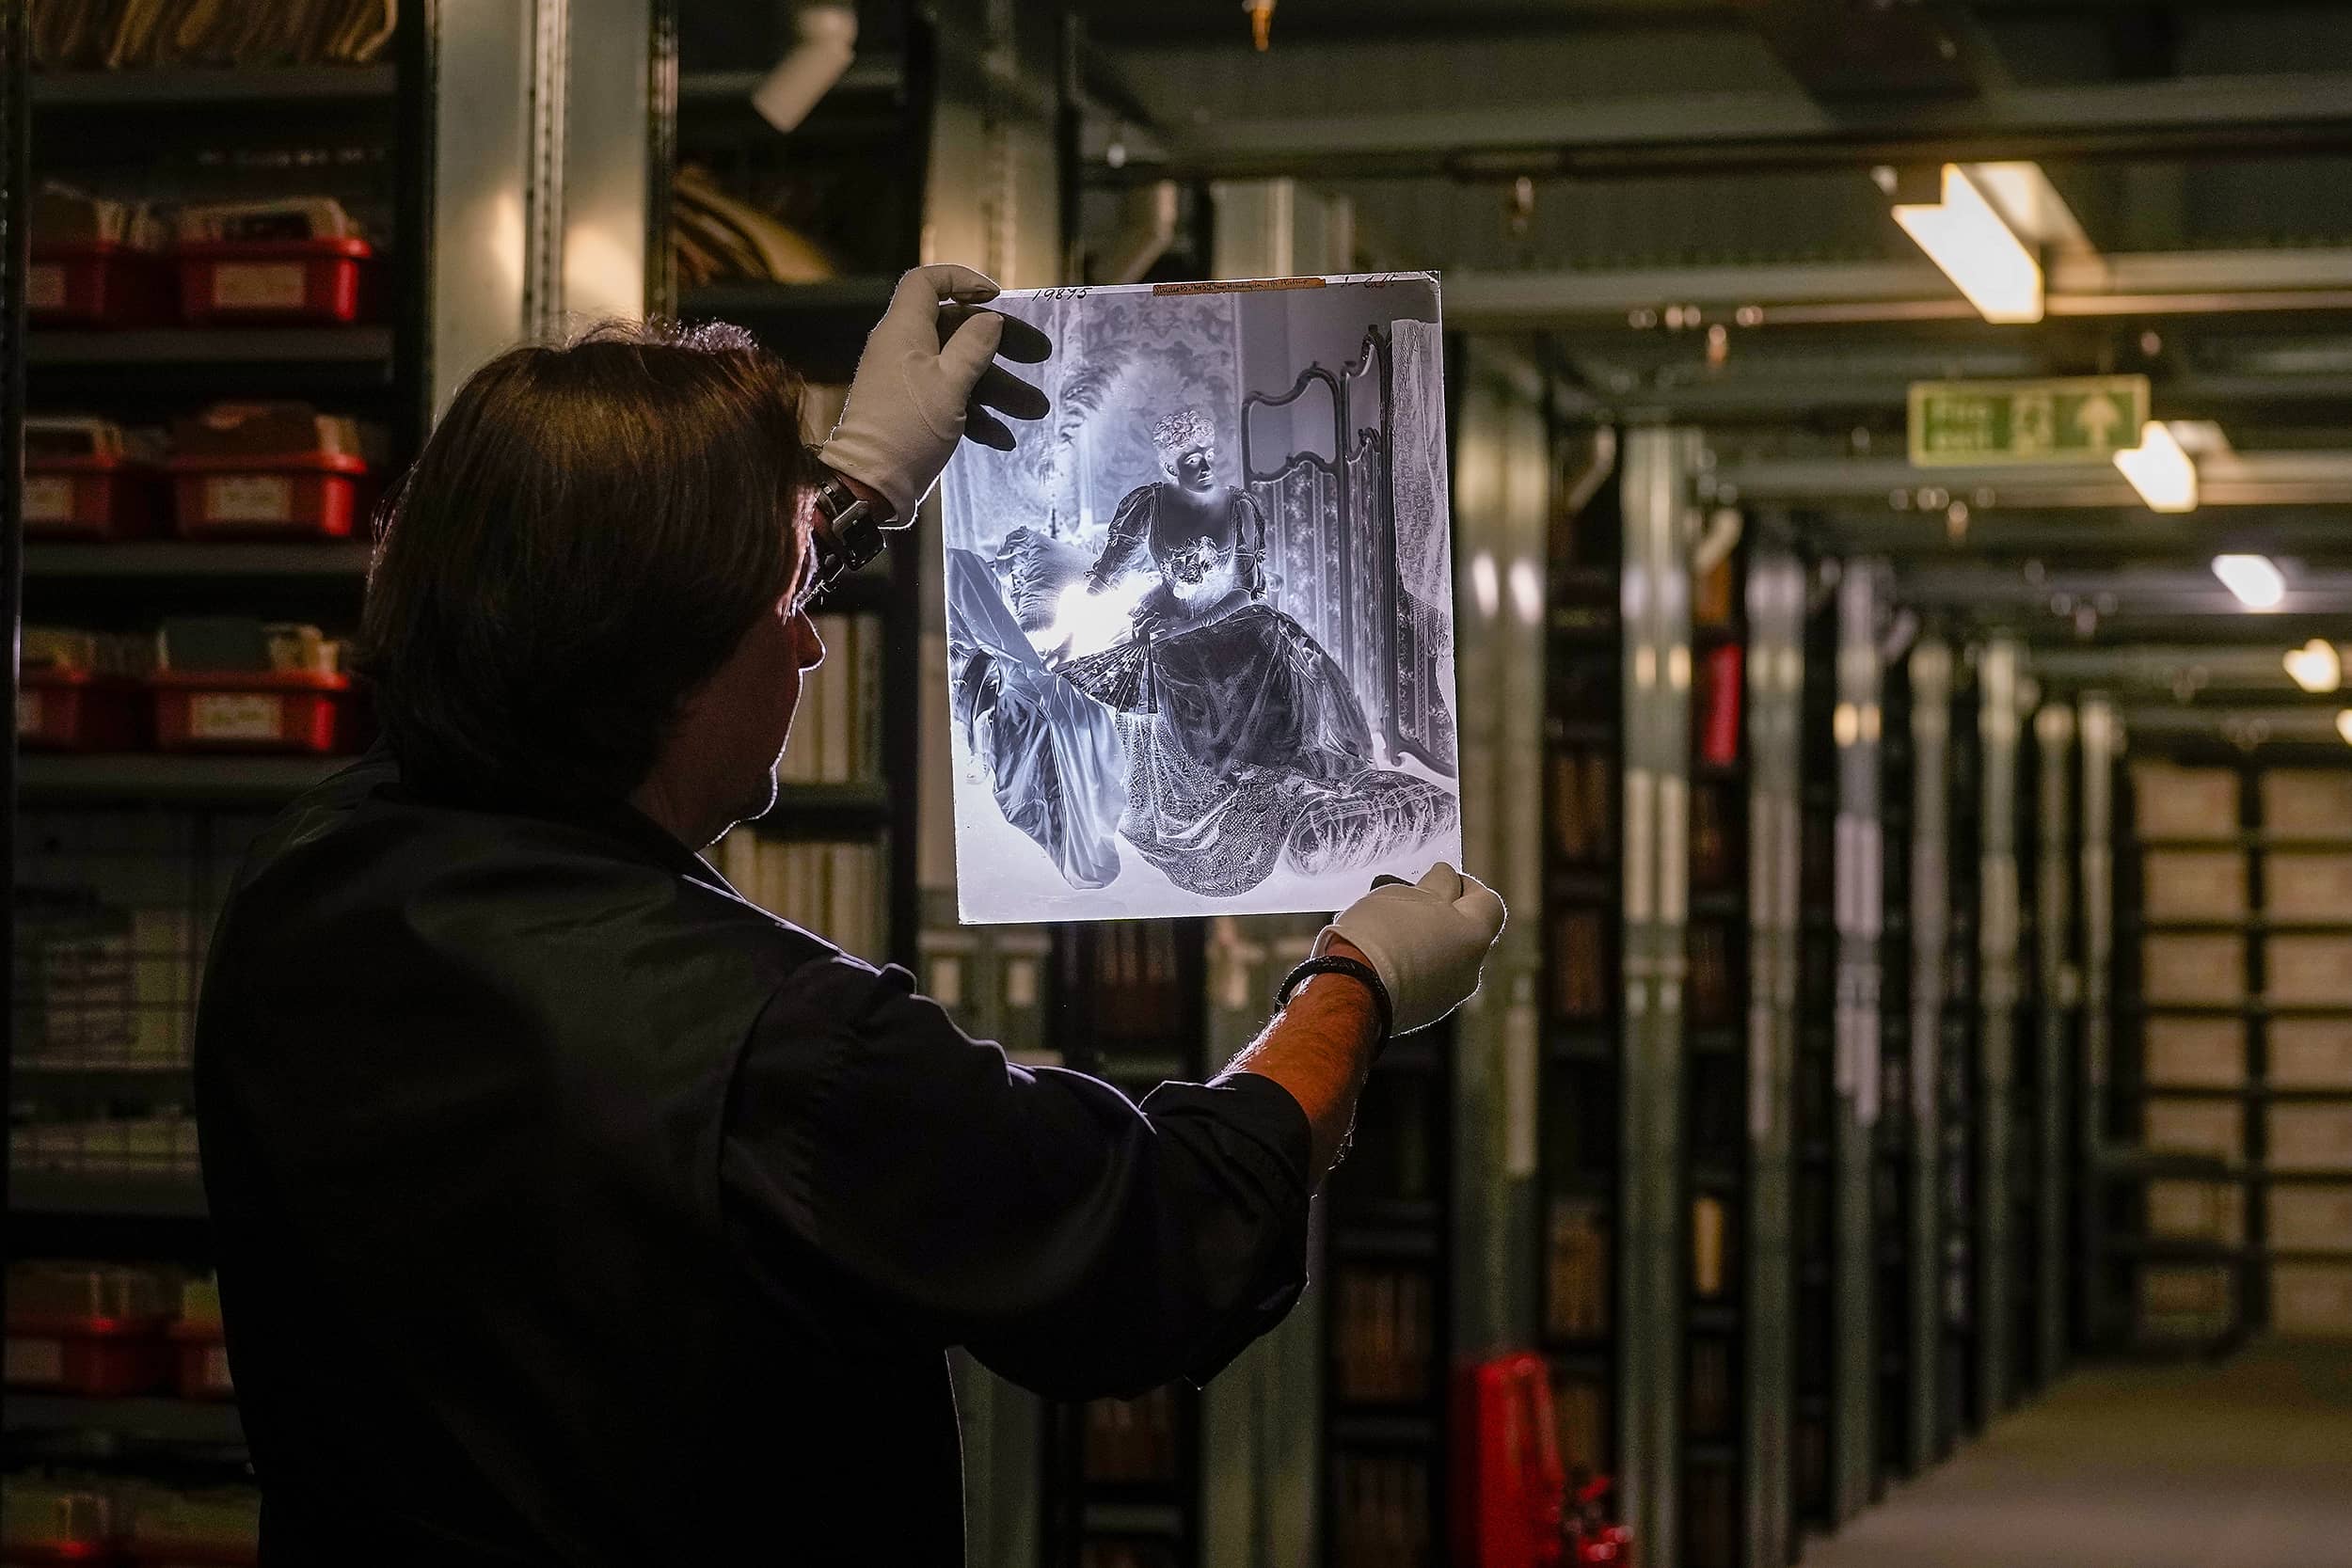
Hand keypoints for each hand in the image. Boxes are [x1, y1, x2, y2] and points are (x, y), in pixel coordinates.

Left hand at [816, 264, 1049, 522]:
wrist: (870, 486)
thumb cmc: (909, 427)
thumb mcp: (950, 384)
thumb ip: (974, 346)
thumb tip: (990, 320)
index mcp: (904, 330)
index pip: (926, 283)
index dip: (961, 281)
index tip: (996, 298)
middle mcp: (902, 350)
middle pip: (955, 329)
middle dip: (1000, 343)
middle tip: (1040, 354)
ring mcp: (907, 383)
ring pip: (958, 370)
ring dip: (998, 387)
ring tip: (1036, 408)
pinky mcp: (911, 413)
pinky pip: (948, 401)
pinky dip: (976, 415)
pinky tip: (1004, 438)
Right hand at [1315, 863, 1506, 1034]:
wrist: (1350, 990)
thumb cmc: (1378, 935)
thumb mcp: (1407, 892)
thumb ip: (1435, 885)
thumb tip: (1444, 878)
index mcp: (1474, 937)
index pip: (1488, 902)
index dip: (1465, 885)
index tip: (1440, 878)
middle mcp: (1469, 970)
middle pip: (1465, 933)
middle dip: (1442, 916)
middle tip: (1411, 903)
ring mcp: (1446, 997)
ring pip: (1443, 959)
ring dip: (1425, 943)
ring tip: (1389, 931)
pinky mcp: (1422, 1013)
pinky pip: (1424, 982)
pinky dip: (1410, 968)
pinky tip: (1383, 958)